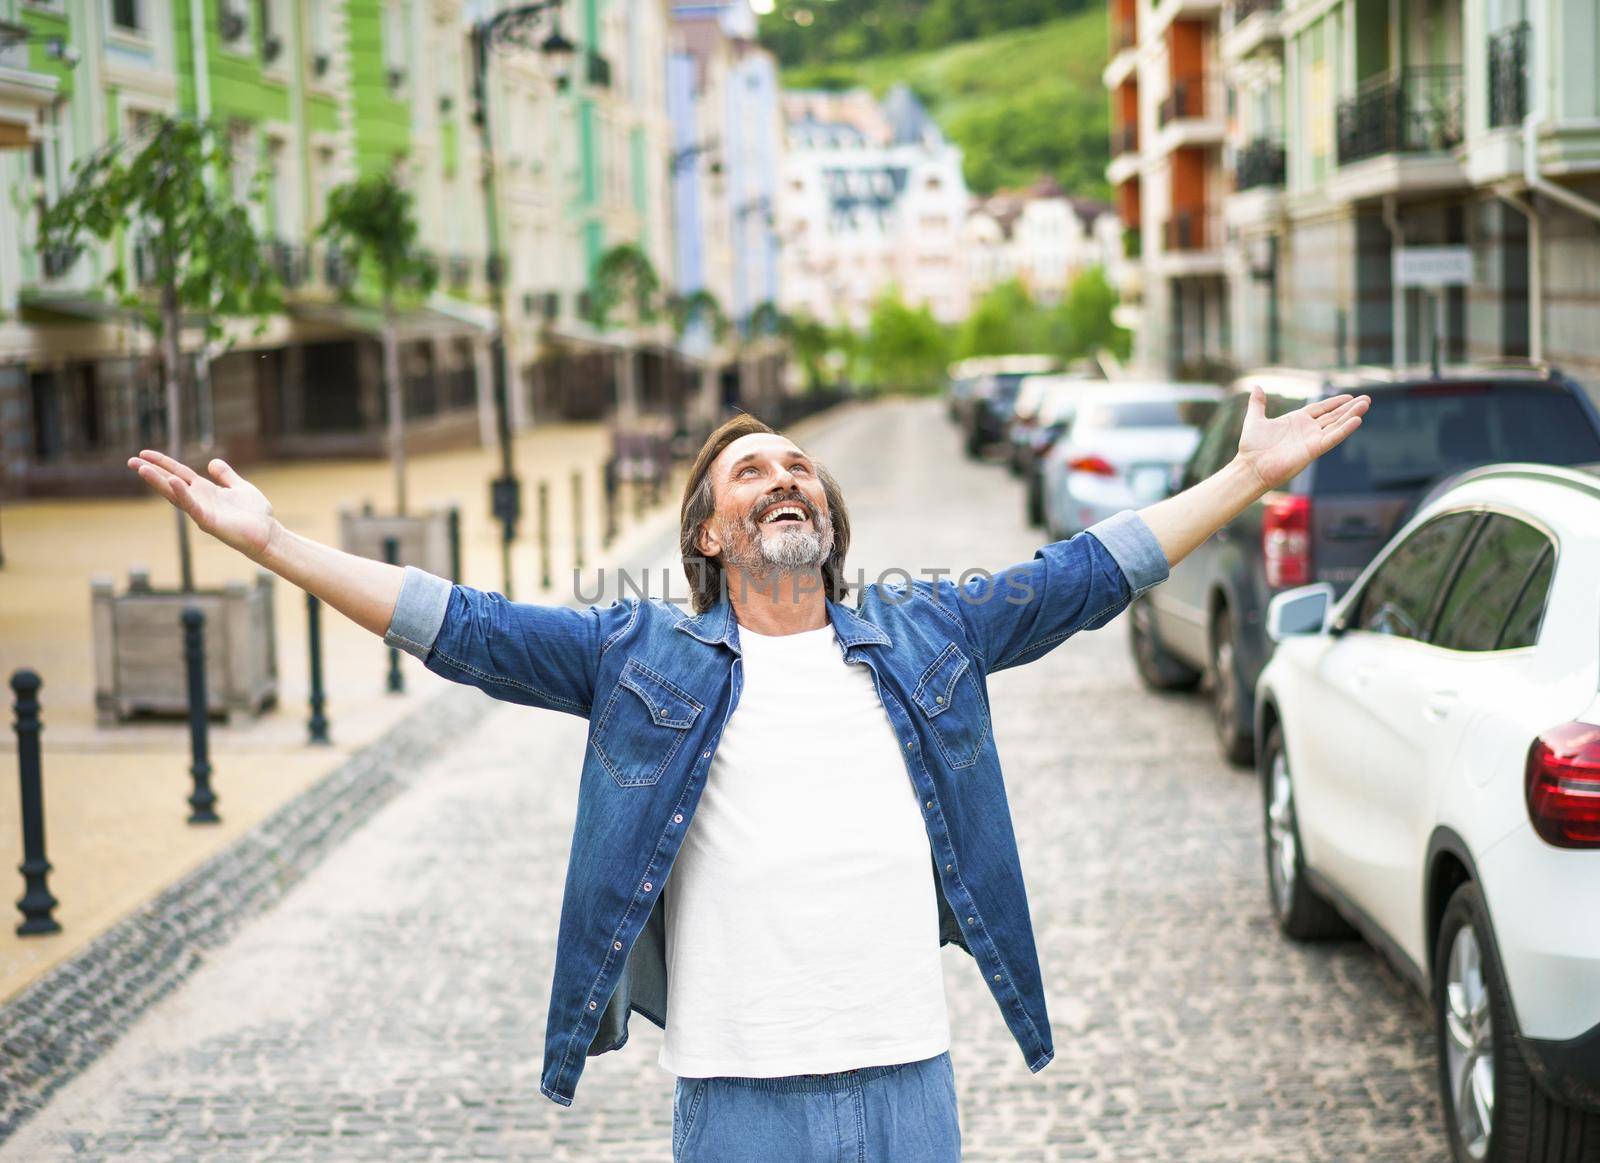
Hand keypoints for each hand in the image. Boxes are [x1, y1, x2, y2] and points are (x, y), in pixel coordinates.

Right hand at [127, 450, 278, 561]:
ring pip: (175, 495)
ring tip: (142, 468)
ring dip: (158, 482)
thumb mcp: (240, 487)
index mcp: (205, 491)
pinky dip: (182, 495)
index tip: (144, 453)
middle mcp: (199, 500)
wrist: (268, 535)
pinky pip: (192, 507)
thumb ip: (226, 476)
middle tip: (130, 461)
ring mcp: (202, 511)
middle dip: (151, 472)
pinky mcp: (209, 522)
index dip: (163, 463)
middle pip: (170, 483)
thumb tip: (212, 462)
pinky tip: (173, 482)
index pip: (179, 473)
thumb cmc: (255, 515)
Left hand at [1236, 384, 1369, 492]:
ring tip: (1366, 405)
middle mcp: (1307, 430)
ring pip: (1336, 425)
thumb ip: (1258, 403)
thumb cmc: (1251, 446)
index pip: (1321, 409)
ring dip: (1351, 415)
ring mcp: (1311, 440)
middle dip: (1349, 407)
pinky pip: (1332, 438)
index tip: (1349, 396)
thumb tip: (1256, 386)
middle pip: (1333, 416)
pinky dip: (1344, 429)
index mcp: (1296, 421)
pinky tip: (1356, 420)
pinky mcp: (1313, 450)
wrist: (1251, 466)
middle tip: (1367, 399)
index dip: (1334, 403)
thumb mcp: (1255, 419)